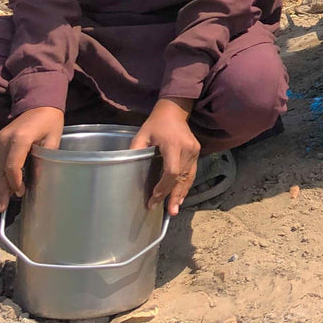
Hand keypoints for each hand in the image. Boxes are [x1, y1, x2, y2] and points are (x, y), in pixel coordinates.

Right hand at [0, 106, 64, 212]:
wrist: (38, 102)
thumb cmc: (50, 121)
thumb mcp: (53, 138)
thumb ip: (45, 157)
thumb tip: (37, 179)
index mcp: (20, 138)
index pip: (13, 165)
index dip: (15, 182)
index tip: (21, 193)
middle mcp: (5, 138)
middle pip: (0, 169)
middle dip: (1, 189)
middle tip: (0, 208)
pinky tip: (2, 187)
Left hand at [130, 98, 199, 215]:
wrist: (174, 110)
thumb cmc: (156, 123)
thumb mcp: (142, 134)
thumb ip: (135, 151)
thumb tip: (125, 170)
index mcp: (173, 145)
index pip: (171, 171)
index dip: (163, 187)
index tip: (153, 197)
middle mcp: (187, 149)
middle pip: (180, 178)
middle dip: (172, 196)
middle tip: (168, 212)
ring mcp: (194, 151)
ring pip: (188, 177)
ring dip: (181, 194)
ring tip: (174, 209)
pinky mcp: (196, 151)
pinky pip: (191, 172)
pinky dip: (186, 185)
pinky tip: (181, 196)